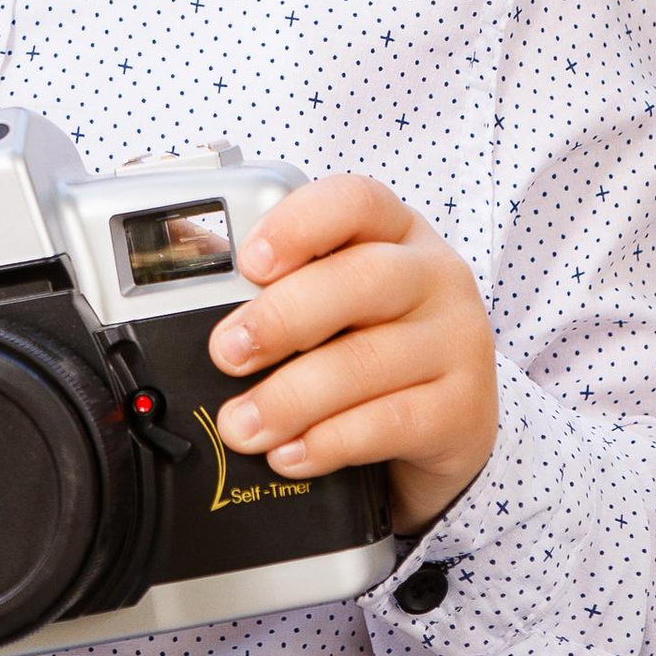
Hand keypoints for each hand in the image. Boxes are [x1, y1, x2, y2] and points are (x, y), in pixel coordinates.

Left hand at [207, 178, 496, 538]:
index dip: (298, 226)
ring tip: (242, 426)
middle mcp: (433, 276)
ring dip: (290, 398)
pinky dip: (330, 442)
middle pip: (361, 280)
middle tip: (227, 354)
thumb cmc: (373, 345)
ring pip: (368, 361)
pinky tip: (291, 453)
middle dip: (281, 318)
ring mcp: (458, 341)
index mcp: (394, 233)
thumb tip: (191, 314)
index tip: (248, 263)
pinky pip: (391, 422)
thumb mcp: (334, 305)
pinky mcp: (464, 409)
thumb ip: (279, 295)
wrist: (448, 421)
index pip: (355, 202)